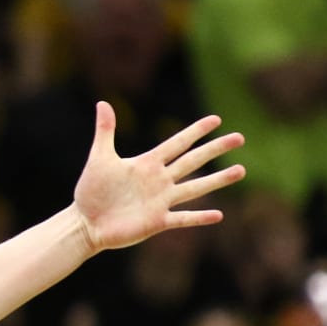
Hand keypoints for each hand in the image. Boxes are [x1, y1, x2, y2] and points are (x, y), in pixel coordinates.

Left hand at [73, 104, 244, 251]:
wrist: (85, 223)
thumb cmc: (90, 191)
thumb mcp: (99, 158)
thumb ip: (105, 131)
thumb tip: (102, 102)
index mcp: (147, 164)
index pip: (177, 143)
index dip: (196, 131)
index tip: (216, 119)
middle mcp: (159, 181)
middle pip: (193, 161)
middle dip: (215, 149)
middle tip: (240, 138)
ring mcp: (161, 201)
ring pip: (195, 188)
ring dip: (217, 180)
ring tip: (241, 170)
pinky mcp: (157, 222)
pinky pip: (182, 219)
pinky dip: (199, 217)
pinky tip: (219, 215)